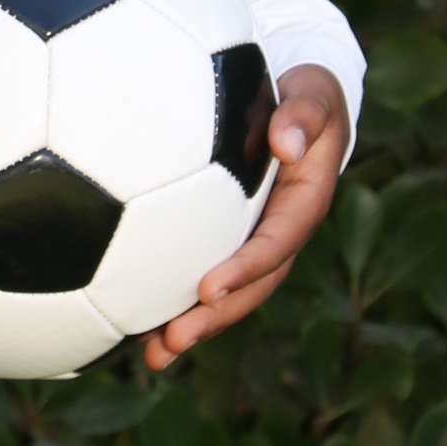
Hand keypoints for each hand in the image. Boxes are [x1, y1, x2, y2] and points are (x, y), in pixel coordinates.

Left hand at [143, 65, 348, 371]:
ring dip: (192, 324)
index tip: (210, 287)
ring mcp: (251, 237)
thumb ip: (305, 113)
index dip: (246, 269)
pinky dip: (172, 297)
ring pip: (225, 291)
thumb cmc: (306, 90)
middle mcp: (277, 231)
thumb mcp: (315, 92)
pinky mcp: (224, 234)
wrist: (294, 93)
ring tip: (153, 355)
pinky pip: (198, 269)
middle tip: (174, 339)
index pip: (276, 244)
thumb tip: (286, 141)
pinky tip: (131, 321)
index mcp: (302, 204)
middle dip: (215, 317)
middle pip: (250, 286)